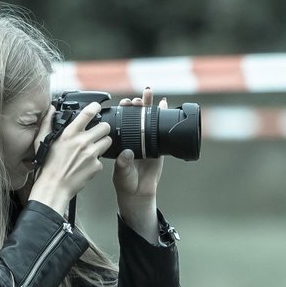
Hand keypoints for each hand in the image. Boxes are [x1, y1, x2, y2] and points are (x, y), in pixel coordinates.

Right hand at [27, 102, 112, 216]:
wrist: (54, 186)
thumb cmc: (47, 166)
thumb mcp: (42, 140)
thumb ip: (47, 122)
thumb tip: (51, 109)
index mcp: (70, 133)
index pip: (88, 113)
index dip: (95, 107)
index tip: (97, 107)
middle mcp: (82, 141)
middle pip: (105, 127)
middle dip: (102, 128)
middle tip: (97, 133)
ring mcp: (91, 154)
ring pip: (108, 141)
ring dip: (102, 143)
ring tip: (92, 148)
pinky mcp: (96, 166)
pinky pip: (102, 159)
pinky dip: (97, 160)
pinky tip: (87, 163)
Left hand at [113, 87, 164, 201]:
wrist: (138, 193)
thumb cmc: (125, 183)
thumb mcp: (121, 173)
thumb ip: (123, 164)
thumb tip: (127, 154)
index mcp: (122, 142)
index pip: (121, 121)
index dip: (123, 110)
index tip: (124, 103)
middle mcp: (133, 139)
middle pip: (135, 117)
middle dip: (137, 104)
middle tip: (138, 98)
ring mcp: (146, 141)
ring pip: (148, 120)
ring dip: (149, 106)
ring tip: (150, 93)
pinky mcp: (158, 147)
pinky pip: (161, 130)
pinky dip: (163, 117)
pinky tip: (164, 104)